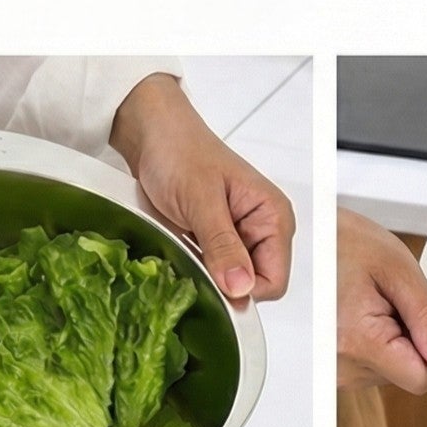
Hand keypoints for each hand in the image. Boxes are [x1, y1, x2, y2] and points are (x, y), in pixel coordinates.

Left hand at [111, 74, 294, 299]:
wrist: (152, 136)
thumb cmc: (180, 152)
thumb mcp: (201, 199)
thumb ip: (222, 245)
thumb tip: (241, 288)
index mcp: (273, 216)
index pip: (274, 280)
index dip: (244, 290)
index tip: (211, 281)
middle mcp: (261, 230)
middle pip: (252, 286)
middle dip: (221, 282)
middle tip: (191, 255)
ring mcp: (237, 238)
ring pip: (228, 283)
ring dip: (204, 275)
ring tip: (183, 245)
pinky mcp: (214, 242)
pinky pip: (209, 273)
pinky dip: (193, 268)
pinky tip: (178, 247)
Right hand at [337, 207, 426, 392]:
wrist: (304, 237)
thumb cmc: (343, 242)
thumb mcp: (397, 269)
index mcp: (358, 342)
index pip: (420, 378)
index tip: (417, 316)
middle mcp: (339, 366)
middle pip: (403, 373)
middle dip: (406, 337)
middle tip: (385, 298)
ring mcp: (330, 370)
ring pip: (387, 369)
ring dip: (388, 338)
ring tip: (367, 300)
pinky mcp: (327, 366)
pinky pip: (367, 364)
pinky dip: (371, 340)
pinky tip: (357, 311)